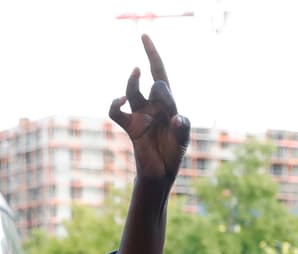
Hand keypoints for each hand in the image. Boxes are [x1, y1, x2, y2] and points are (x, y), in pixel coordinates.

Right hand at [109, 35, 189, 185]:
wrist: (161, 173)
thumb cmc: (172, 154)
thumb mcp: (182, 142)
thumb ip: (183, 129)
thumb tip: (176, 118)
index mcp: (169, 104)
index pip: (161, 74)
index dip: (153, 55)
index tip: (143, 36)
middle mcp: (153, 105)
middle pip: (152, 80)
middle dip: (160, 88)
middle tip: (168, 111)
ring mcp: (140, 114)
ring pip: (132, 90)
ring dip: (133, 82)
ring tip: (136, 73)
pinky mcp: (130, 127)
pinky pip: (116, 111)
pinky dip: (115, 104)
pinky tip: (120, 100)